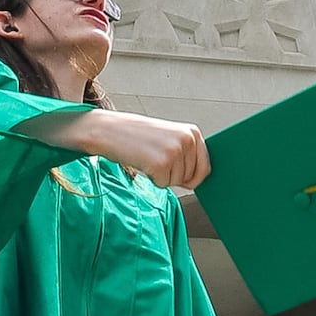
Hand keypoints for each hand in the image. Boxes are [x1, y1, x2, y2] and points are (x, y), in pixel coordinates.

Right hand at [58, 110, 211, 189]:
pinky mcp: (161, 163)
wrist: (110, 130)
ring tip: (148, 157)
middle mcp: (187, 140)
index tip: (177, 171)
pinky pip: (163, 184)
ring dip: (161, 176)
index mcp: (192, 132)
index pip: (205, 168)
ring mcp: (175, 151)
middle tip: (155, 158)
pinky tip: (143, 162)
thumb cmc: (138, 136)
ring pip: (176, 182)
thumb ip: (187, 155)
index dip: (191, 176)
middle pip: (191, 178)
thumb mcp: (169, 139)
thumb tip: (195, 182)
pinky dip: (152, 179)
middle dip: (173, 175)